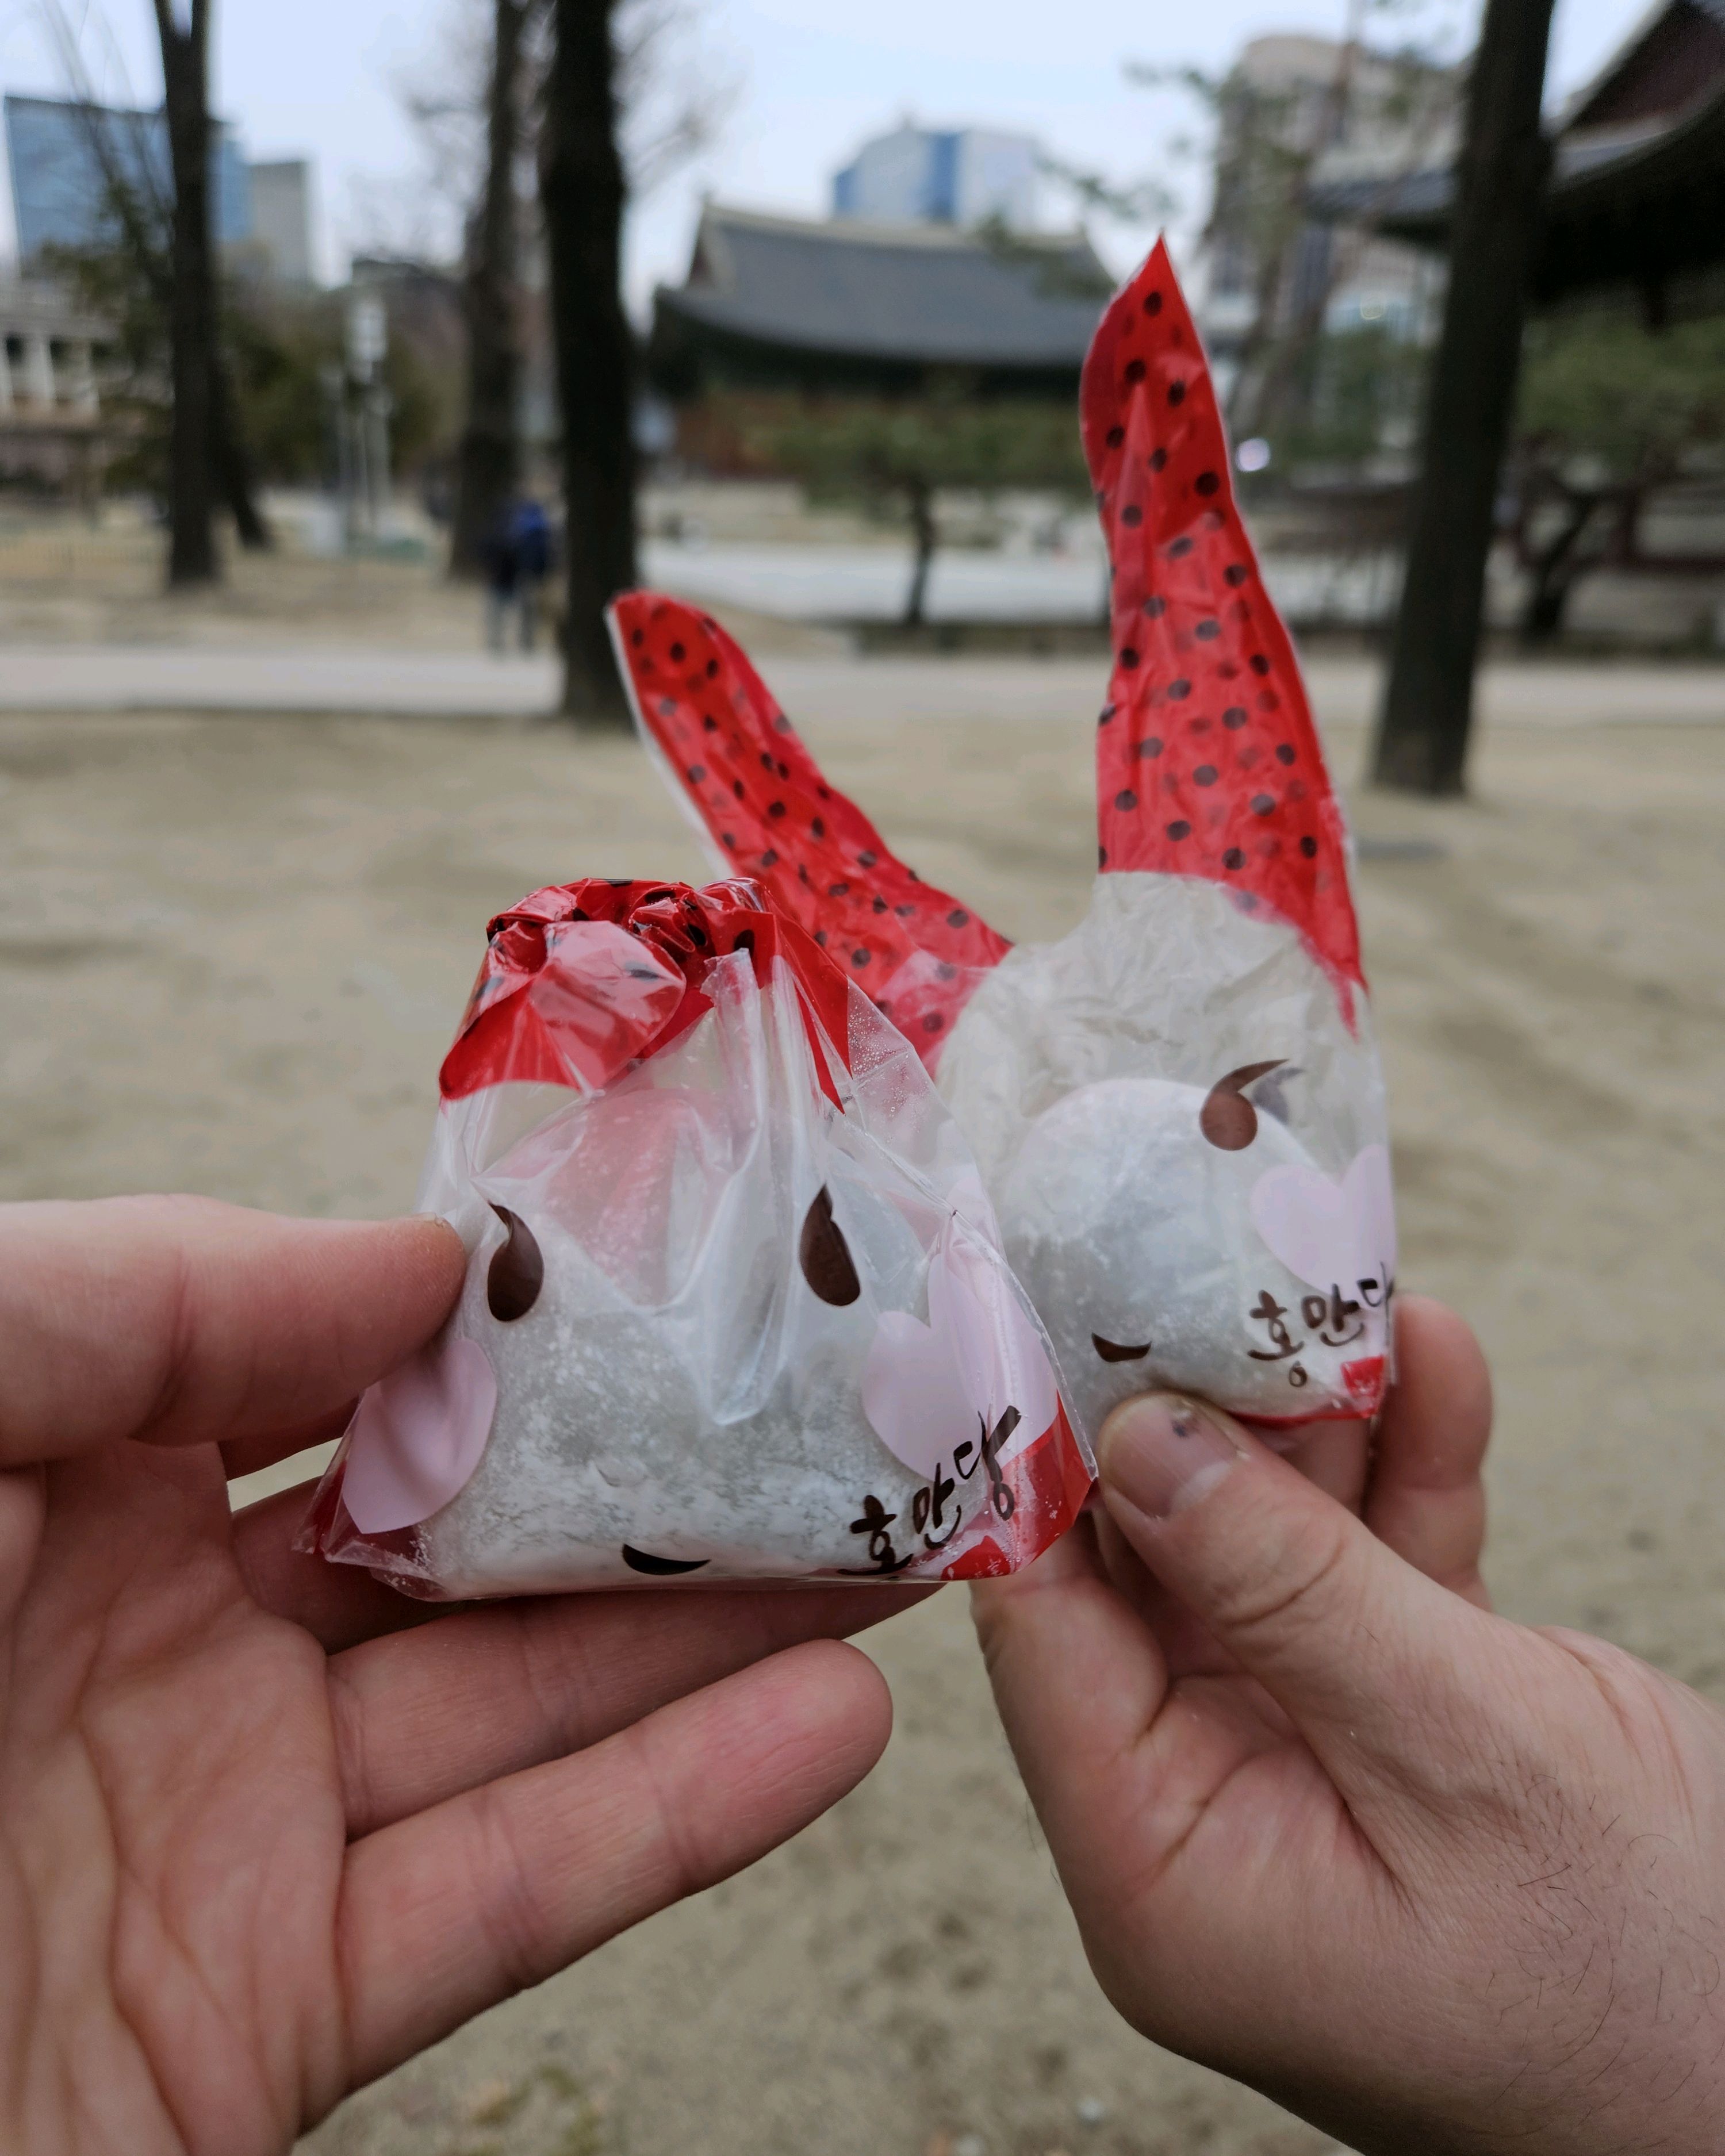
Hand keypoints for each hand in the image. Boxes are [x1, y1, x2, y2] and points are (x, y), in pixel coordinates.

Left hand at [0, 1197, 917, 2155]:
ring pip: (519, 1706)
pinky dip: (679, 1816)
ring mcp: (215, 1831)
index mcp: (52, 1471)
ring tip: (902, 1532)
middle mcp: (148, 1639)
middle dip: (662, 1465)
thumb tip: (417, 1271)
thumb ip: (133, 1299)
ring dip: (723, 1627)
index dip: (507, 1303)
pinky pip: (506, 1899)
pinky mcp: (259, 2018)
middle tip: (847, 1394)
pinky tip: (832, 1721)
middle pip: (463, 1536)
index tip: (679, 1243)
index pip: (332, 1357)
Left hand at [975, 1299, 1724, 2154]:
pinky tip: (1430, 1359)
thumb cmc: (1635, 1982)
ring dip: (1315, 1422)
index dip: (1044, 1472)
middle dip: (1193, 1418)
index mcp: (1164, 1864)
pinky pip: (1375, 1571)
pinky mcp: (1406, 1721)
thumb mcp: (1454, 1754)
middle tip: (1205, 1270)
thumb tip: (1139, 1443)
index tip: (1051, 1323)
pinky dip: (1406, 1469)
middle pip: (1155, 1570)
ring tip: (1328, 1287)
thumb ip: (1288, 1589)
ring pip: (1271, 1550)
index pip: (1047, 1633)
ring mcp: (1306, 1755)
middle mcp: (1211, 1805)